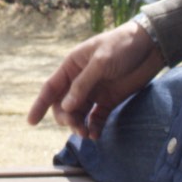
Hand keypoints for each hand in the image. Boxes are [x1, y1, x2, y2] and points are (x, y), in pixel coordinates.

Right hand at [28, 19, 165, 138]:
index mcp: (72, 66)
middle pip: (64, 105)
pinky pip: (96, 117)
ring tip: (87, 134)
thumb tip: (66, 106)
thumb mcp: (101, 61)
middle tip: (77, 127)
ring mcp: (95, 91)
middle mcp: (80, 80)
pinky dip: (93, 127)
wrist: (151, 46)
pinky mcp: (109, 100)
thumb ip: (83, 84)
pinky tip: (96, 134)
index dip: (39, 105)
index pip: (51, 88)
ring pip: (79, 114)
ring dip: (79, 125)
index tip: (31, 122)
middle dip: (66, 118)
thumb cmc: (122, 46)